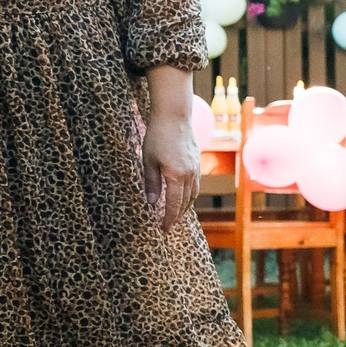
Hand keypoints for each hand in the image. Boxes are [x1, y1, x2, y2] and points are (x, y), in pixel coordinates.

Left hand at [140, 108, 199, 232]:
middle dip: (176, 216)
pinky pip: (195, 186)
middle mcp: (190, 175)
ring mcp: (195, 169)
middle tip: (168, 227)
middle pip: (185, 203)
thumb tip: (152, 203)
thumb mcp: (148, 161)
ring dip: (185, 208)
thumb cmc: (157, 137)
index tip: (163, 230)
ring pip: (193, 195)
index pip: (173, 204)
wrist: (175, 116)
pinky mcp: (197, 164)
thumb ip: (151, 183)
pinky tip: (183, 198)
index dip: (168, 218)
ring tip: (175, 216)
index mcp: (176, 176)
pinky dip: (189, 196)